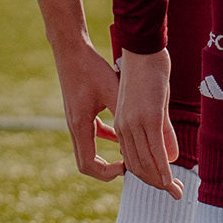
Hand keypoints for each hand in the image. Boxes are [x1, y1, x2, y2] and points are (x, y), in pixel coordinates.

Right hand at [53, 33, 126, 184]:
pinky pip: (92, 134)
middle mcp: (74, 127)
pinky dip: (107, 137)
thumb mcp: (114, 91)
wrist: (70, 49)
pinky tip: (123, 133)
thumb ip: (128, 115)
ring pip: (89, 150)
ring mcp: (75, 120)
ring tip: (129, 156)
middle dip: (107, 171)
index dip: (107, 173)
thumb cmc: (91, 67)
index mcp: (80, 126)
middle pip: (86, 164)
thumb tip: (152, 134)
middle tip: (129, 168)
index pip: (88, 166)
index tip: (126, 167)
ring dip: (107, 156)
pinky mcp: (79, 111)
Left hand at [114, 48, 179, 197]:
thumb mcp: (153, 106)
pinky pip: (156, 149)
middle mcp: (125, 128)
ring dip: (161, 180)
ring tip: (175, 191)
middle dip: (156, 183)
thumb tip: (169, 155)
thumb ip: (160, 131)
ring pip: (146, 162)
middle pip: (138, 166)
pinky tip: (170, 179)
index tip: (164, 186)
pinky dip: (163, 168)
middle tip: (174, 193)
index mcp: (122, 125)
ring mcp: (136, 123)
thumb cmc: (149, 74)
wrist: (143, 50)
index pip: (133, 160)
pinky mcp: (150, 117)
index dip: (148, 177)